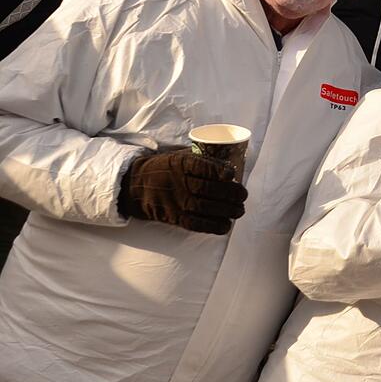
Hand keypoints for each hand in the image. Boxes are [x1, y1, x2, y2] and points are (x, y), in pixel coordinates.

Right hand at [118, 151, 247, 234]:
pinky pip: (195, 223)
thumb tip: (230, 163)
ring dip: (227, 210)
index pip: (201, 166)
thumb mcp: (178, 156)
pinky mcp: (173, 216)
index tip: (231, 174)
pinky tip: (225, 225)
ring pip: (204, 207)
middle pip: (208, 188)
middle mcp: (177, 182)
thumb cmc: (165, 169)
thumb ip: (200, 159)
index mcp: (180, 163)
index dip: (218, 171)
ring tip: (239, 210)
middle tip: (243, 196)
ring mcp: (175, 201)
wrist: (135, 186)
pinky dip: (212, 226)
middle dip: (231, 193)